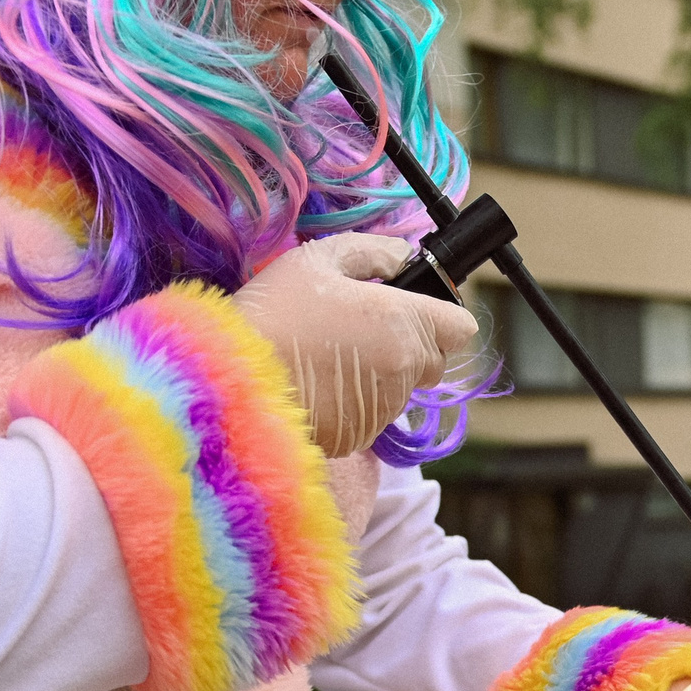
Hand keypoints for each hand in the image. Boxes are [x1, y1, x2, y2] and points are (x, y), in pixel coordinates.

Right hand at [231, 233, 477, 456]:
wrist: (231, 382)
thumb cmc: (273, 313)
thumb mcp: (317, 261)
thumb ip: (372, 253)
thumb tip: (404, 256)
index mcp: (405, 324)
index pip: (460, 327)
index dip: (440, 315)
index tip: (410, 309)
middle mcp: (405, 370)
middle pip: (433, 360)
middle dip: (409, 345)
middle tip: (358, 330)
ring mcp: (385, 409)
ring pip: (401, 388)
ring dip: (379, 373)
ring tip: (327, 356)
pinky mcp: (361, 437)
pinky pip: (371, 414)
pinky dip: (354, 401)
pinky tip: (317, 385)